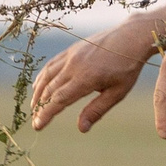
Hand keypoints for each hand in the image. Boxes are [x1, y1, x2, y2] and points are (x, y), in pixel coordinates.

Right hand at [29, 20, 157, 132]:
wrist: (131, 36)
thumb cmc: (128, 67)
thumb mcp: (117, 93)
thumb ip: (97, 110)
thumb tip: (81, 129)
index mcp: (86, 78)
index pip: (59, 100)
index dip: (46, 114)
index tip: (37, 125)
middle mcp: (74, 66)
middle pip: (49, 89)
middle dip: (40, 107)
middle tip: (35, 121)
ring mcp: (71, 55)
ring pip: (47, 76)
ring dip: (38, 92)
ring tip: (34, 106)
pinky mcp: (71, 49)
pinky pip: (51, 64)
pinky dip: (43, 77)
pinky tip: (40, 85)